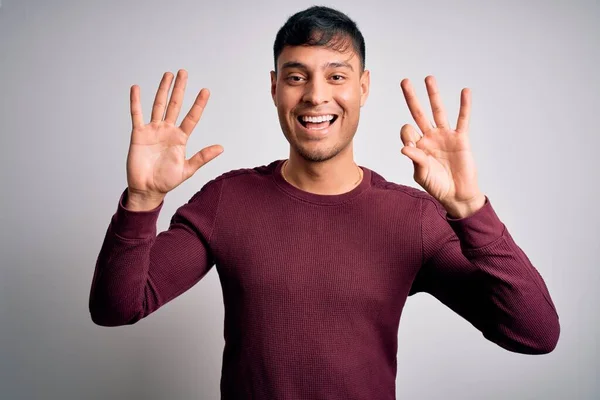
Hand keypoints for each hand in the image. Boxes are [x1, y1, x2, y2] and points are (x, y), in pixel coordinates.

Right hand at [126, 69, 223, 203]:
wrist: (147, 189)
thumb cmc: (167, 181)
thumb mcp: (187, 169)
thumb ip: (202, 157)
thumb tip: (221, 148)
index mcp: (180, 138)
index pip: (192, 117)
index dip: (198, 104)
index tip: (206, 91)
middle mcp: (167, 131)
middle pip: (175, 105)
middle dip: (180, 89)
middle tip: (184, 73)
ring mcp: (153, 130)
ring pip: (158, 105)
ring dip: (163, 90)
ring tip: (168, 75)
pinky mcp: (138, 134)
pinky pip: (136, 114)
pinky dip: (136, 102)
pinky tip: (136, 88)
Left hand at [399, 76, 484, 217]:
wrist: (457, 194)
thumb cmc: (437, 186)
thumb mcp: (422, 174)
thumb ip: (415, 160)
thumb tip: (404, 148)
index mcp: (417, 146)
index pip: (407, 131)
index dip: (407, 134)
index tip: (410, 145)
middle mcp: (430, 137)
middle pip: (419, 113)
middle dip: (411, 97)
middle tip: (405, 81)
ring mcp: (445, 136)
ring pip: (438, 111)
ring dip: (433, 95)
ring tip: (429, 79)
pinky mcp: (461, 138)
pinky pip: (463, 119)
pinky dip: (464, 106)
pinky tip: (465, 92)